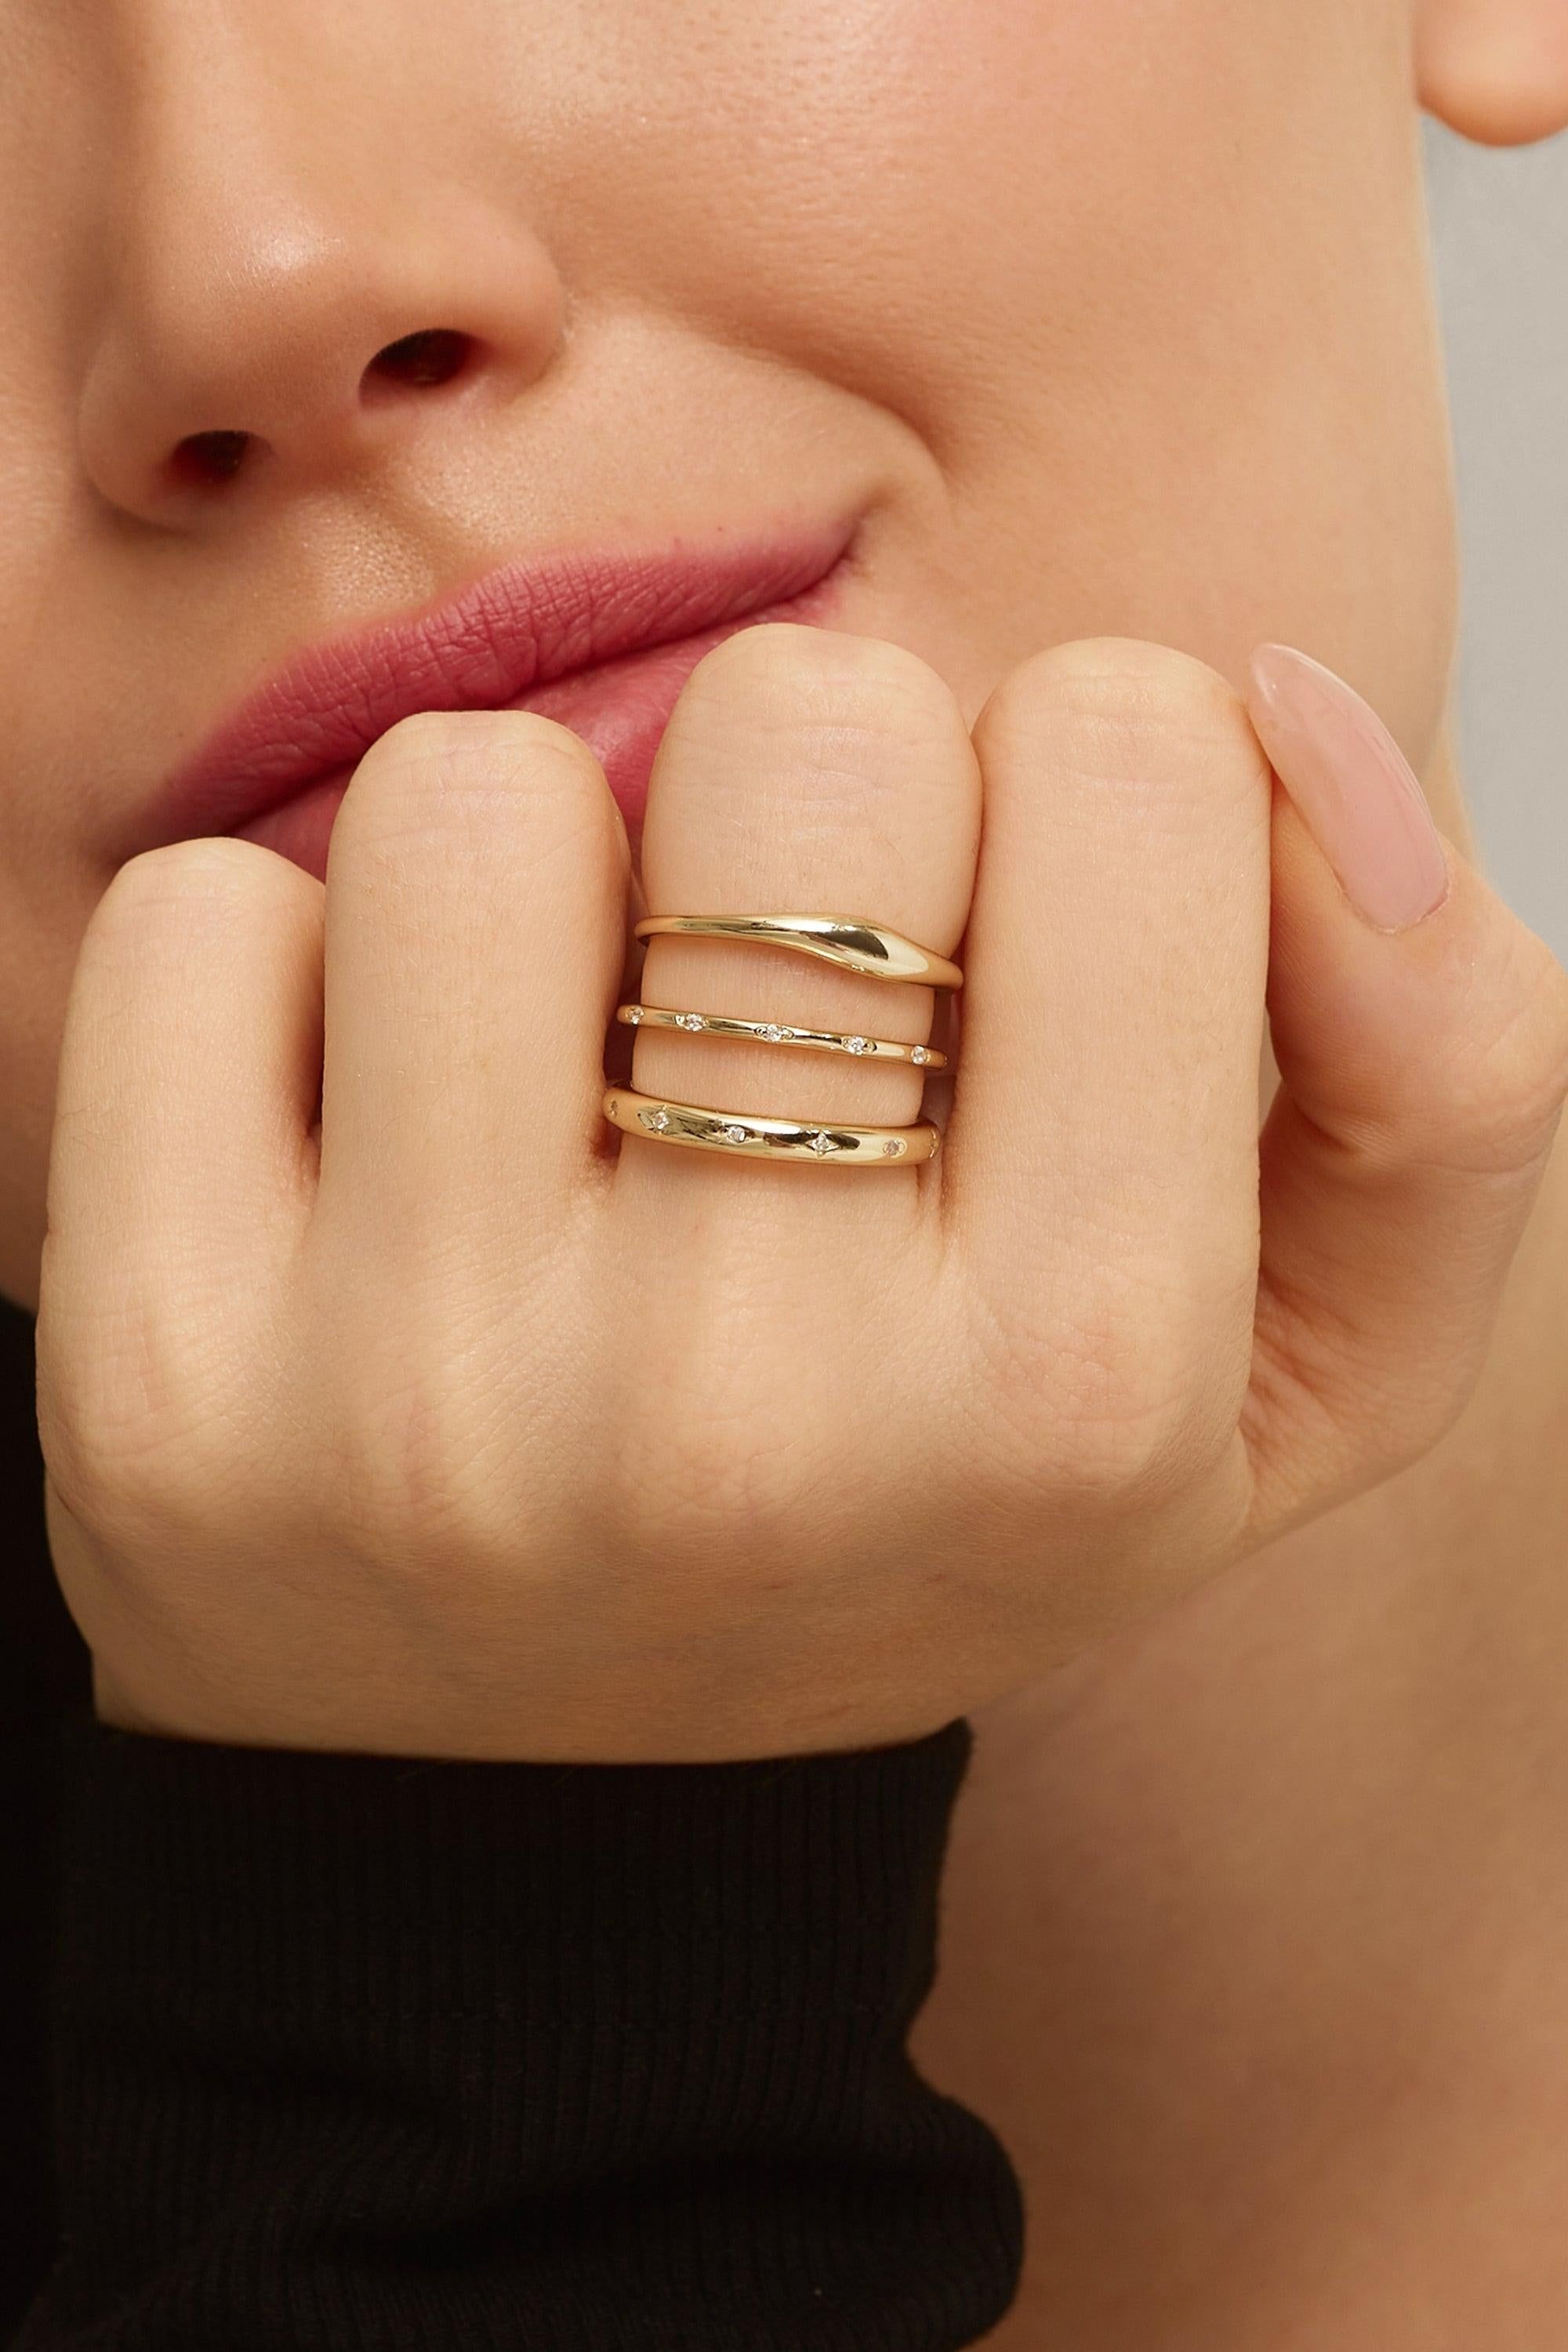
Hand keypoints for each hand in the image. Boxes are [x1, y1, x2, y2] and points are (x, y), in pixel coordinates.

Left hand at [35, 629, 1567, 1758]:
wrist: (562, 1824)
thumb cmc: (946, 1516)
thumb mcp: (1302, 1365)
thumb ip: (1440, 1047)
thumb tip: (1294, 711)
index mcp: (1079, 1380)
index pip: (1131, 744)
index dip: (1078, 797)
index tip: (1009, 959)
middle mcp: (750, 1410)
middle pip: (803, 716)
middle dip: (808, 810)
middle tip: (772, 1018)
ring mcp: (422, 1407)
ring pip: (470, 790)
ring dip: (536, 884)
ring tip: (566, 1095)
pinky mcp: (154, 1391)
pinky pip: (196, 919)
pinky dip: (283, 982)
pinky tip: (359, 1165)